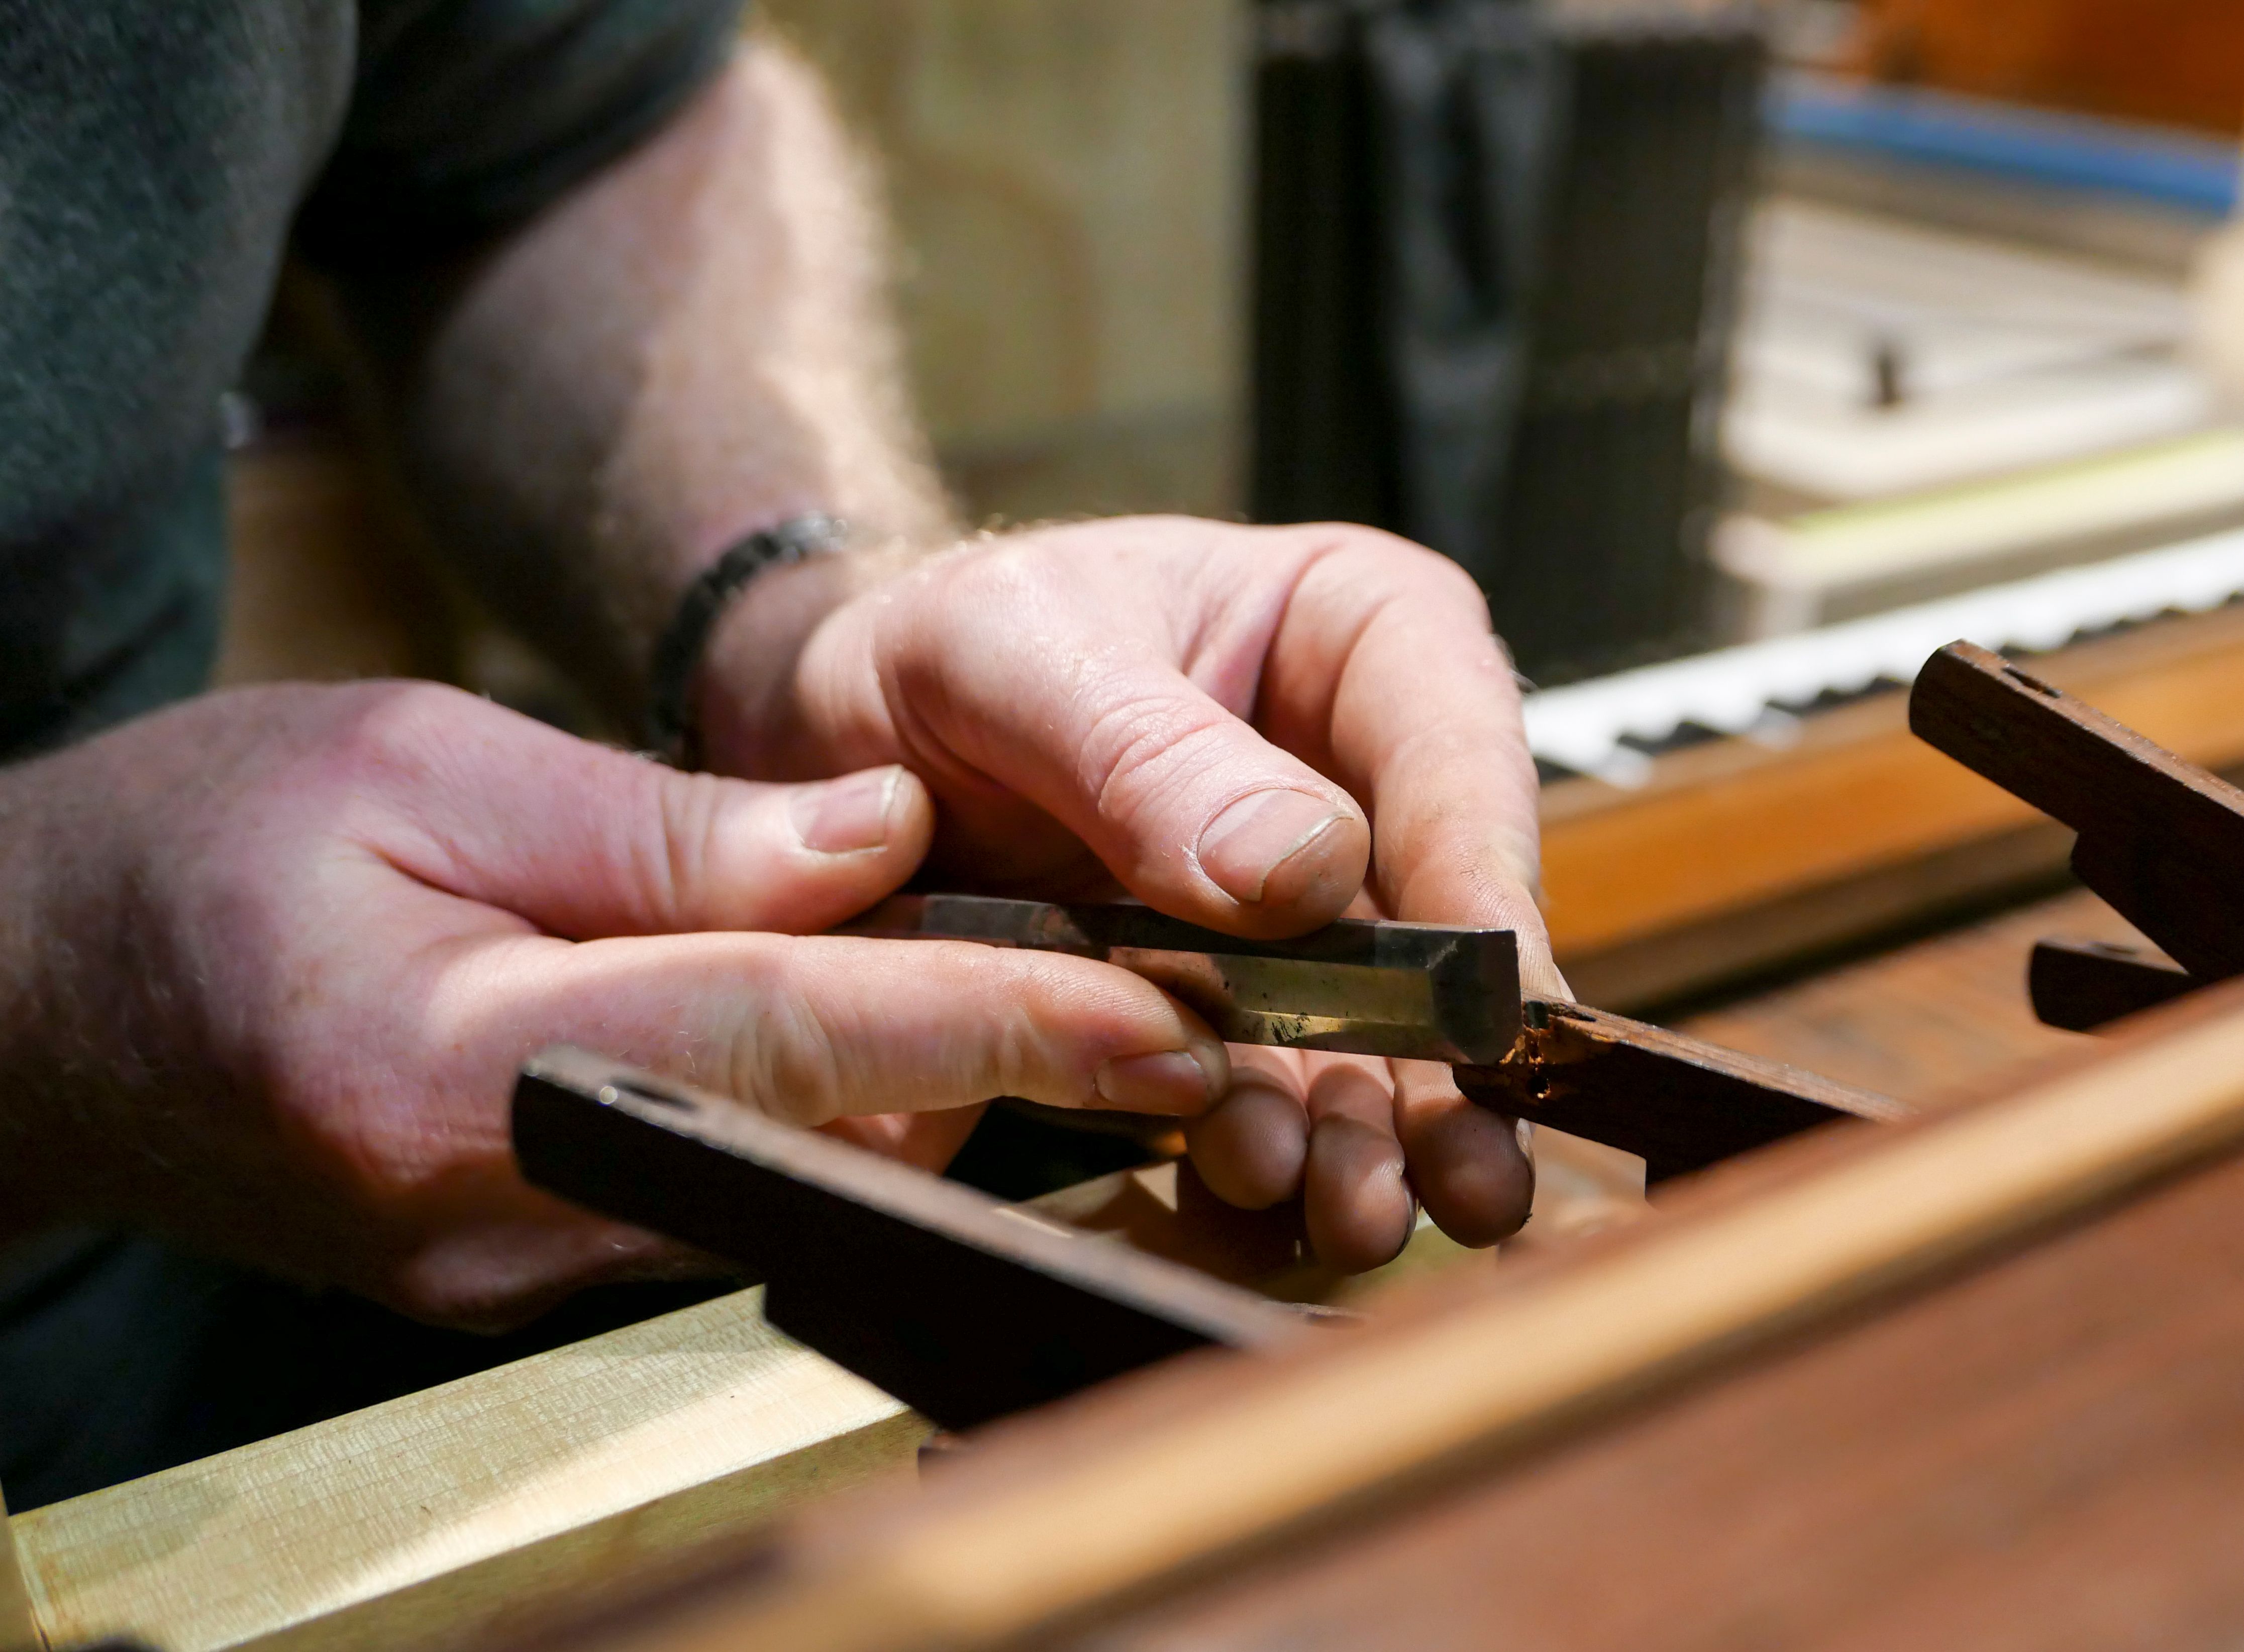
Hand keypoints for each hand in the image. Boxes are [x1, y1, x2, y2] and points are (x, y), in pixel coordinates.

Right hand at [0, 683, 1232, 1326]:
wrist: (40, 998)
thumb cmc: (199, 847)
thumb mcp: (412, 765)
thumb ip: (656, 828)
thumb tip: (875, 840)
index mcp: (446, 1058)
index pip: (781, 1038)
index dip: (990, 1024)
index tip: (1162, 1015)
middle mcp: (498, 1206)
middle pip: (818, 1135)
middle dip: (1004, 1063)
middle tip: (1168, 984)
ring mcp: (513, 1264)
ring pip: (793, 1178)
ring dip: (932, 1091)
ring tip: (1064, 993)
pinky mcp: (525, 1267)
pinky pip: (726, 1192)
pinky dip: (832, 1117)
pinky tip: (895, 1038)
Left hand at [699, 516, 1558, 1268]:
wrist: (844, 736)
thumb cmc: (949, 648)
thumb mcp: (1012, 656)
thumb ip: (1144, 751)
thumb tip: (1303, 873)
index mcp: (1357, 632)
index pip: (1456, 747)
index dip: (1482, 879)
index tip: (1484, 1003)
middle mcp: (1362, 775)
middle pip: (1444, 919)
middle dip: (1451, 1058)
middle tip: (1462, 1173)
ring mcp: (1312, 906)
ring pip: (1379, 1028)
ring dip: (1372, 1131)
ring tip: (1356, 1216)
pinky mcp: (1246, 1002)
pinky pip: (1279, 1083)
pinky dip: (1273, 1145)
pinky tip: (1260, 1196)